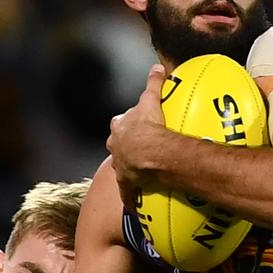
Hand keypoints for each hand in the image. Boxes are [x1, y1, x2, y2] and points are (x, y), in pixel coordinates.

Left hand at [107, 64, 166, 210]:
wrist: (149, 153)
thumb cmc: (149, 126)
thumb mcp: (150, 100)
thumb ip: (153, 83)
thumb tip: (157, 66)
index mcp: (119, 128)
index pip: (121, 123)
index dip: (128, 123)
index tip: (137, 123)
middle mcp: (115, 148)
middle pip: (117, 144)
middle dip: (124, 144)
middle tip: (139, 145)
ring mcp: (120, 167)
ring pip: (122, 166)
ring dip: (129, 167)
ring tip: (141, 169)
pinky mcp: (128, 184)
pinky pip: (129, 193)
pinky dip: (132, 198)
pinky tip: (135, 206)